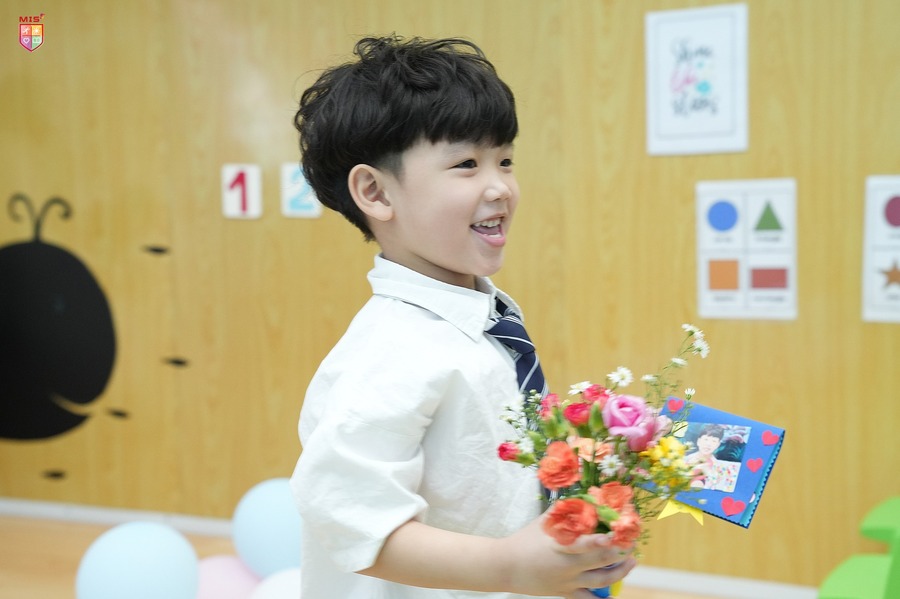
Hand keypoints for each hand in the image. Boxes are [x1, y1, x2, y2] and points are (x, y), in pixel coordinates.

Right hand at [501, 514, 636, 597]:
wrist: (505, 566)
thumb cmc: (524, 540)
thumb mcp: (543, 523)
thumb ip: (563, 511)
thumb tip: (583, 497)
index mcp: (560, 546)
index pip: (586, 543)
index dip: (605, 540)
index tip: (619, 534)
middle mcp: (567, 565)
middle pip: (599, 561)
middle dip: (619, 553)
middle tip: (632, 544)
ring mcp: (567, 581)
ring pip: (599, 580)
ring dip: (619, 572)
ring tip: (630, 563)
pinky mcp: (563, 593)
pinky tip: (613, 597)